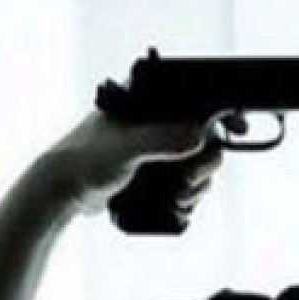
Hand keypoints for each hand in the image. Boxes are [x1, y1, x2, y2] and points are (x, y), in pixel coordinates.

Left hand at [39, 111, 222, 217]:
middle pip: (202, 135)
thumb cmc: (84, 160)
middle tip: (191, 179)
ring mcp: (154, 146)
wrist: (60, 191)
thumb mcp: (125, 148)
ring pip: (196, 161)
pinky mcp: (151, 170)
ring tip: (182, 196)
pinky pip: (183, 178)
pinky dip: (189, 191)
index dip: (220, 113)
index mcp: (147, 100)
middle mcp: (154, 120)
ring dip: (198, 182)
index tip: (238, 130)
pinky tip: (181, 202)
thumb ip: (161, 139)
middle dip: (206, 162)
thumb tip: (199, 137)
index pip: (195, 97)